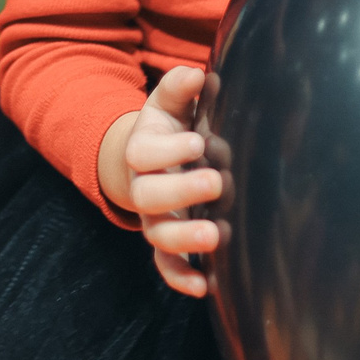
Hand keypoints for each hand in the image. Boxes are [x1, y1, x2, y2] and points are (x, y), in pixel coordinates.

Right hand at [111, 66, 224, 297]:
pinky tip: (204, 286)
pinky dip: (181, 278)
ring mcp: (154, 219)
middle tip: (217, 182)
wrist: (156, 161)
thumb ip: (180, 87)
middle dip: (182, 191)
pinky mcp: (168, 245)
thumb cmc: (173, 126)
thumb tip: (196, 73)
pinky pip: (167, 266)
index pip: (144, 153)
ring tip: (216, 236)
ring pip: (159, 235)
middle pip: (149, 196)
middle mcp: (143, 188)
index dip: (168, 150)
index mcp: (143, 150)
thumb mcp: (171, 103)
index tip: (198, 142)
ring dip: (185, 237)